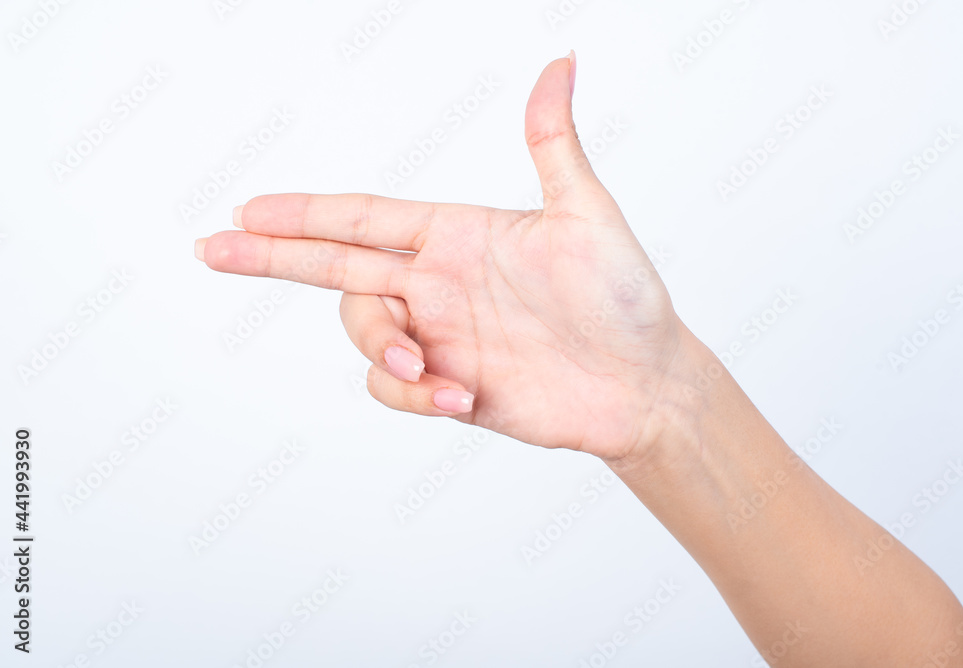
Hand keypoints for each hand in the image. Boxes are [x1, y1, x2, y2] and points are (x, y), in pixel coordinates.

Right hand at [196, 53, 689, 462]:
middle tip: (213, 249)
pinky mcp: (449, 387)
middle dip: (271, 257)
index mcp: (457, 234)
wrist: (645, 383)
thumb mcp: (588, 214)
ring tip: (431, 372)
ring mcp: (441, 336)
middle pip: (335, 266)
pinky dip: (413, 395)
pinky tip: (460, 398)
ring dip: (384, 349)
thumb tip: (560, 61)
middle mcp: (438, 282)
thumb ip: (552, 142)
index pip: (363, 217)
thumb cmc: (625, 296)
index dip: (304, 213)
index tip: (249, 208)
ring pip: (366, 333)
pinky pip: (396, 388)